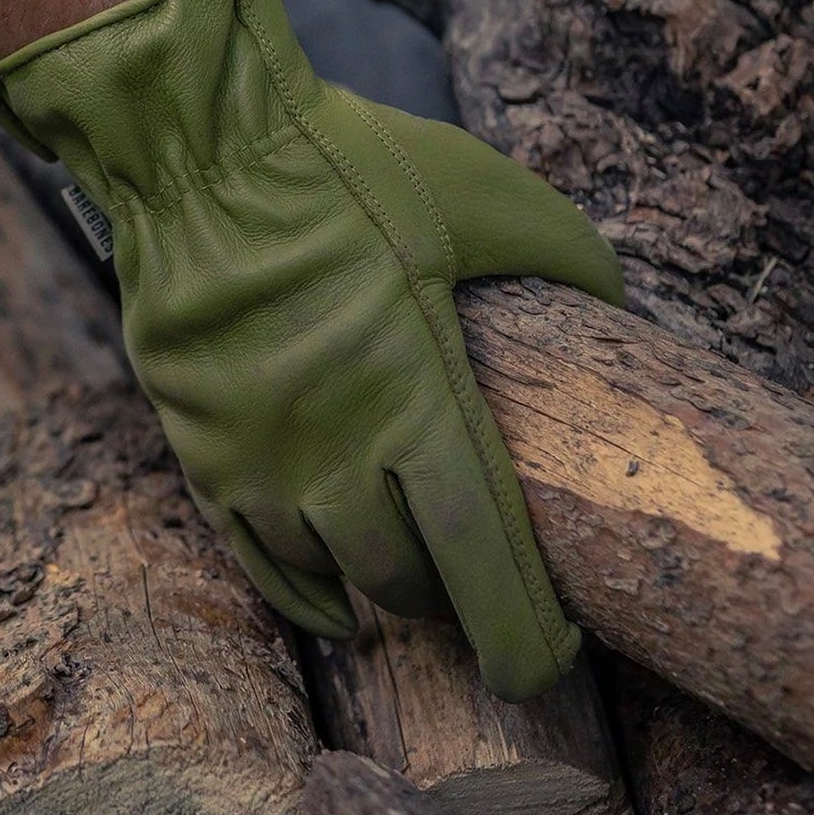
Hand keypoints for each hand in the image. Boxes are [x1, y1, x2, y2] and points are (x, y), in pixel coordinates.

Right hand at [0, 0, 621, 699]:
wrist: (198, 152)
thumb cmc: (345, 168)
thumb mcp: (479, 193)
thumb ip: (564, 253)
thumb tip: (615, 299)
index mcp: (415, 400)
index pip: (483, 561)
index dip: (524, 634)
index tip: (551, 662)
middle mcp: (333, 454)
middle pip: (409, 580)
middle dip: (458, 600)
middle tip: (483, 582)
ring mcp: (259, 461)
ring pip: (337, 575)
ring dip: (385, 587)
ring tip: (414, 577)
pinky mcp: (203, 451)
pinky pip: (255, 559)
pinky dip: (304, 596)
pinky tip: (333, 606)